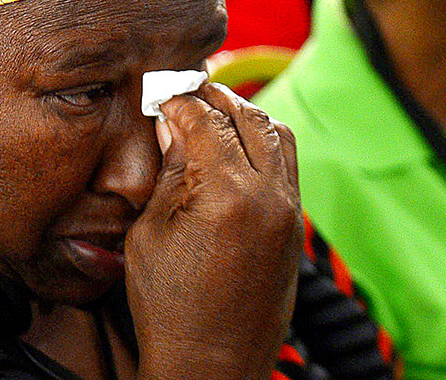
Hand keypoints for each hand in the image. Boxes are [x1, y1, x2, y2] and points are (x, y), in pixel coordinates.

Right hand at [125, 84, 301, 379]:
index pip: (206, 119)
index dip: (179, 99)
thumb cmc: (171, 310)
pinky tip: (233, 154)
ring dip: (246, 118)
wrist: (212, 368)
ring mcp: (289, 213)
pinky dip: (263, 148)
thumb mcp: (149, 233)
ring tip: (212, 117)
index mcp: (229, 194)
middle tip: (186, 94)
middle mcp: (270, 196)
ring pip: (278, 136)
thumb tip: (174, 125)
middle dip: (216, 98)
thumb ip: (169, 172)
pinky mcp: (295, 230)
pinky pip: (287, 168)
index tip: (161, 95)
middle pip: (249, 117)